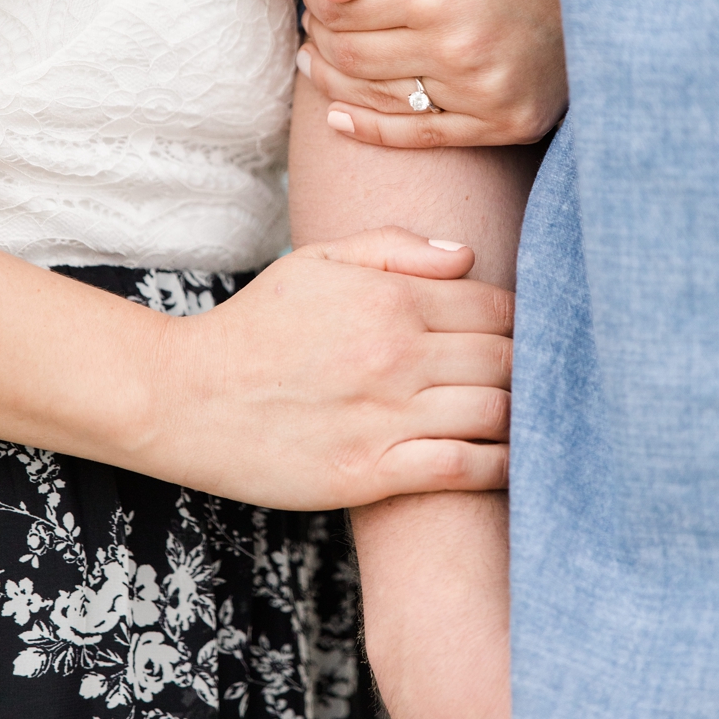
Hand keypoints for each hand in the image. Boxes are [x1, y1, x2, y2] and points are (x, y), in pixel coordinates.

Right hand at [141, 227, 513, 510]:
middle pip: (508, 360)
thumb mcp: (312, 264)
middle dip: (530, 369)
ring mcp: (385, 415)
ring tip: (528, 421)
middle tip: (536, 383)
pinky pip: (465, 468)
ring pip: (499, 413)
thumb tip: (467, 256)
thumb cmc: (251, 329)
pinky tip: (506, 461)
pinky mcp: (371, 471)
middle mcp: (395, 354)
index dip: (523, 323)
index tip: (522, 339)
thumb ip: (392, 248)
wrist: (183, 398)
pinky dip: (500, 465)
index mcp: (388, 298)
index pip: (498, 308)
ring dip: (522, 417)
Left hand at [296, 0, 565, 147]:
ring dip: (332, 79)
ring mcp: (485, 93)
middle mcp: (459, 50)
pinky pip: (417, 138)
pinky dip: (367, 130)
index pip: (338, 8)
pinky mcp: (506, 122)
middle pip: (350, 55)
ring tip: (316, 57)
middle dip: (321, 35)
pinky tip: (337, 117)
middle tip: (316, 20)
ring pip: (373, 97)